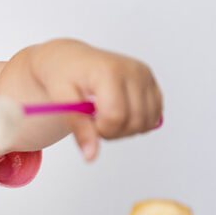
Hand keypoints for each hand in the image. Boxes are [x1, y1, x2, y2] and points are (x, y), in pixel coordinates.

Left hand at [32, 39, 162, 160]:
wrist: (69, 58)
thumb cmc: (62, 75)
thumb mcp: (61, 100)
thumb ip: (78, 127)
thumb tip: (91, 156)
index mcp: (109, 72)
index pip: (115, 117)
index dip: (100, 129)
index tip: (86, 121)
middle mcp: (133, 71)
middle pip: (134, 122)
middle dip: (112, 131)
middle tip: (93, 120)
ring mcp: (144, 75)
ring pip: (146, 122)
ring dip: (125, 129)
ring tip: (104, 115)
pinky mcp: (151, 81)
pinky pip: (154, 115)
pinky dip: (137, 122)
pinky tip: (119, 112)